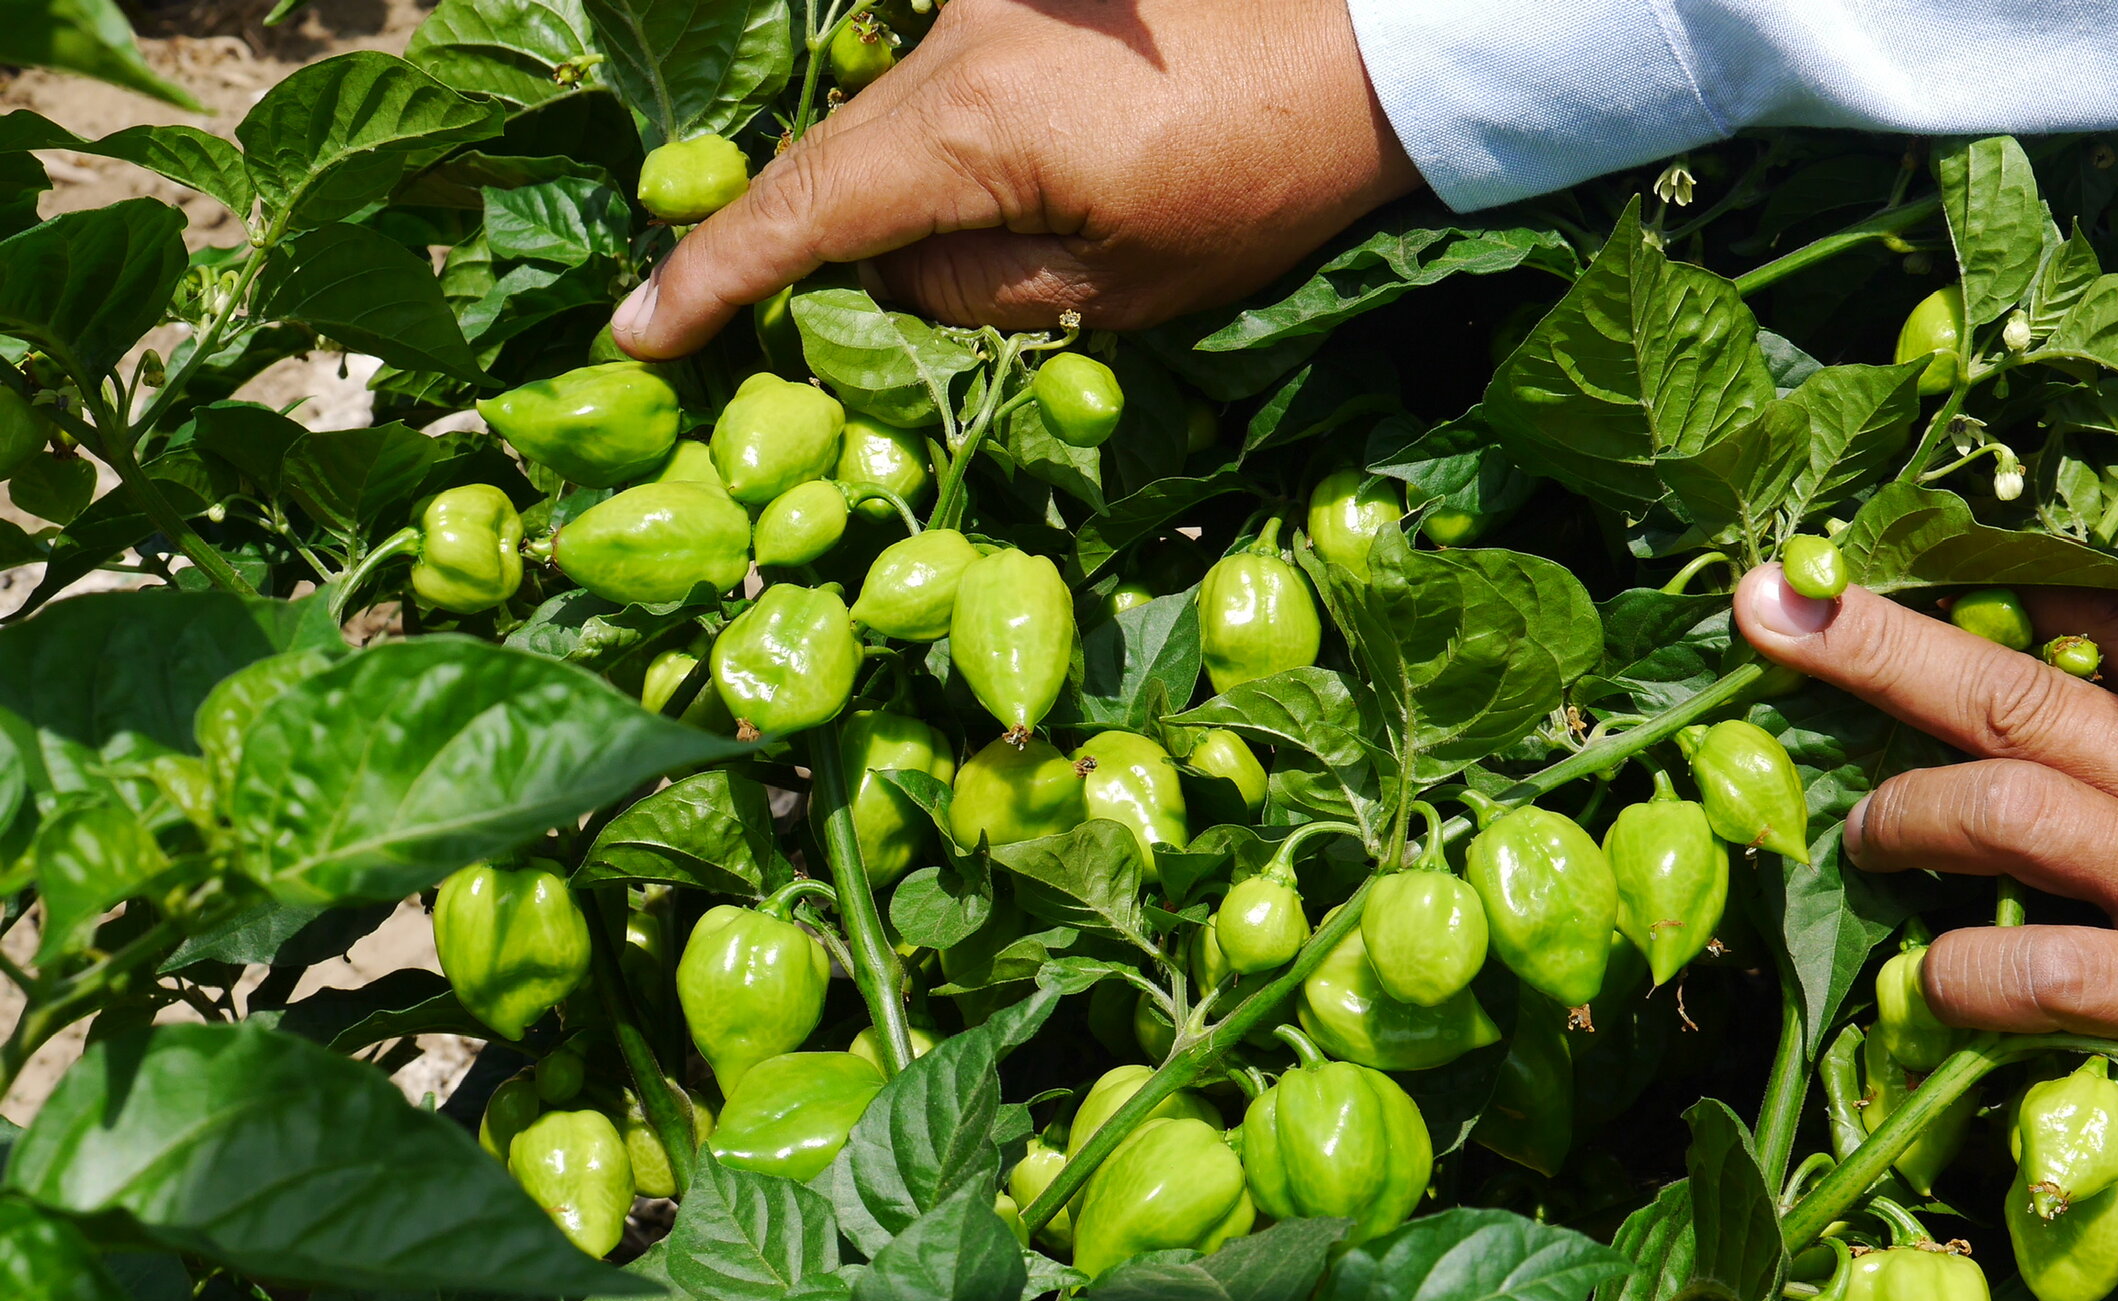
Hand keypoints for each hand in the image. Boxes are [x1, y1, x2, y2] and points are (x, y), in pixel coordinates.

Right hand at [610, 0, 1417, 357]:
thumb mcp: (1123, 292)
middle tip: (713, 320)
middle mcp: (954, 38)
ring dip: (864, 190)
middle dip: (775, 242)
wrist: (1366, 47)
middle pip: (828, 155)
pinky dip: (917, 139)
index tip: (637, 332)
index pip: (803, 211)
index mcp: (974, 125)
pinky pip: (929, 71)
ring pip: (878, 113)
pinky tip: (949, 189)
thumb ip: (974, 292)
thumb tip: (882, 281)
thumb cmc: (1262, 184)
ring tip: (857, 271)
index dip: (713, 278)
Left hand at [1733, 564, 2117, 1165]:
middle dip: (1878, 640)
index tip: (1913, 549)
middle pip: (2016, 682)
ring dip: (1900, 816)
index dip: (2008, 578)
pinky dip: (1960, 979)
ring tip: (1851, 834)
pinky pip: (2037, 976)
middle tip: (1769, 605)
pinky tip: (1920, 990)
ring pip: (2000, 812)